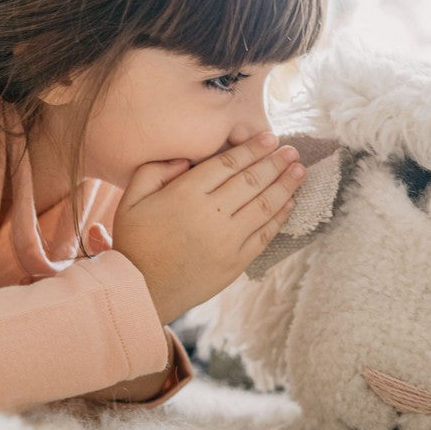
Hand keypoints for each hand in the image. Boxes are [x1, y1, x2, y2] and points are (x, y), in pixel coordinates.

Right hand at [112, 132, 305, 324]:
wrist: (142, 291)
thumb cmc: (135, 242)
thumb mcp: (130, 199)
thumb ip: (154, 171)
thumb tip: (185, 159)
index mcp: (185, 195)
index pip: (227, 164)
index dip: (251, 149)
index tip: (270, 138)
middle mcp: (210, 215)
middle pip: (251, 181)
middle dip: (274, 163)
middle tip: (292, 150)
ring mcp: (227, 240)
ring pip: (263, 206)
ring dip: (285, 186)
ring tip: (300, 171)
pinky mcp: (236, 262)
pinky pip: (264, 234)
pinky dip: (279, 217)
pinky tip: (290, 203)